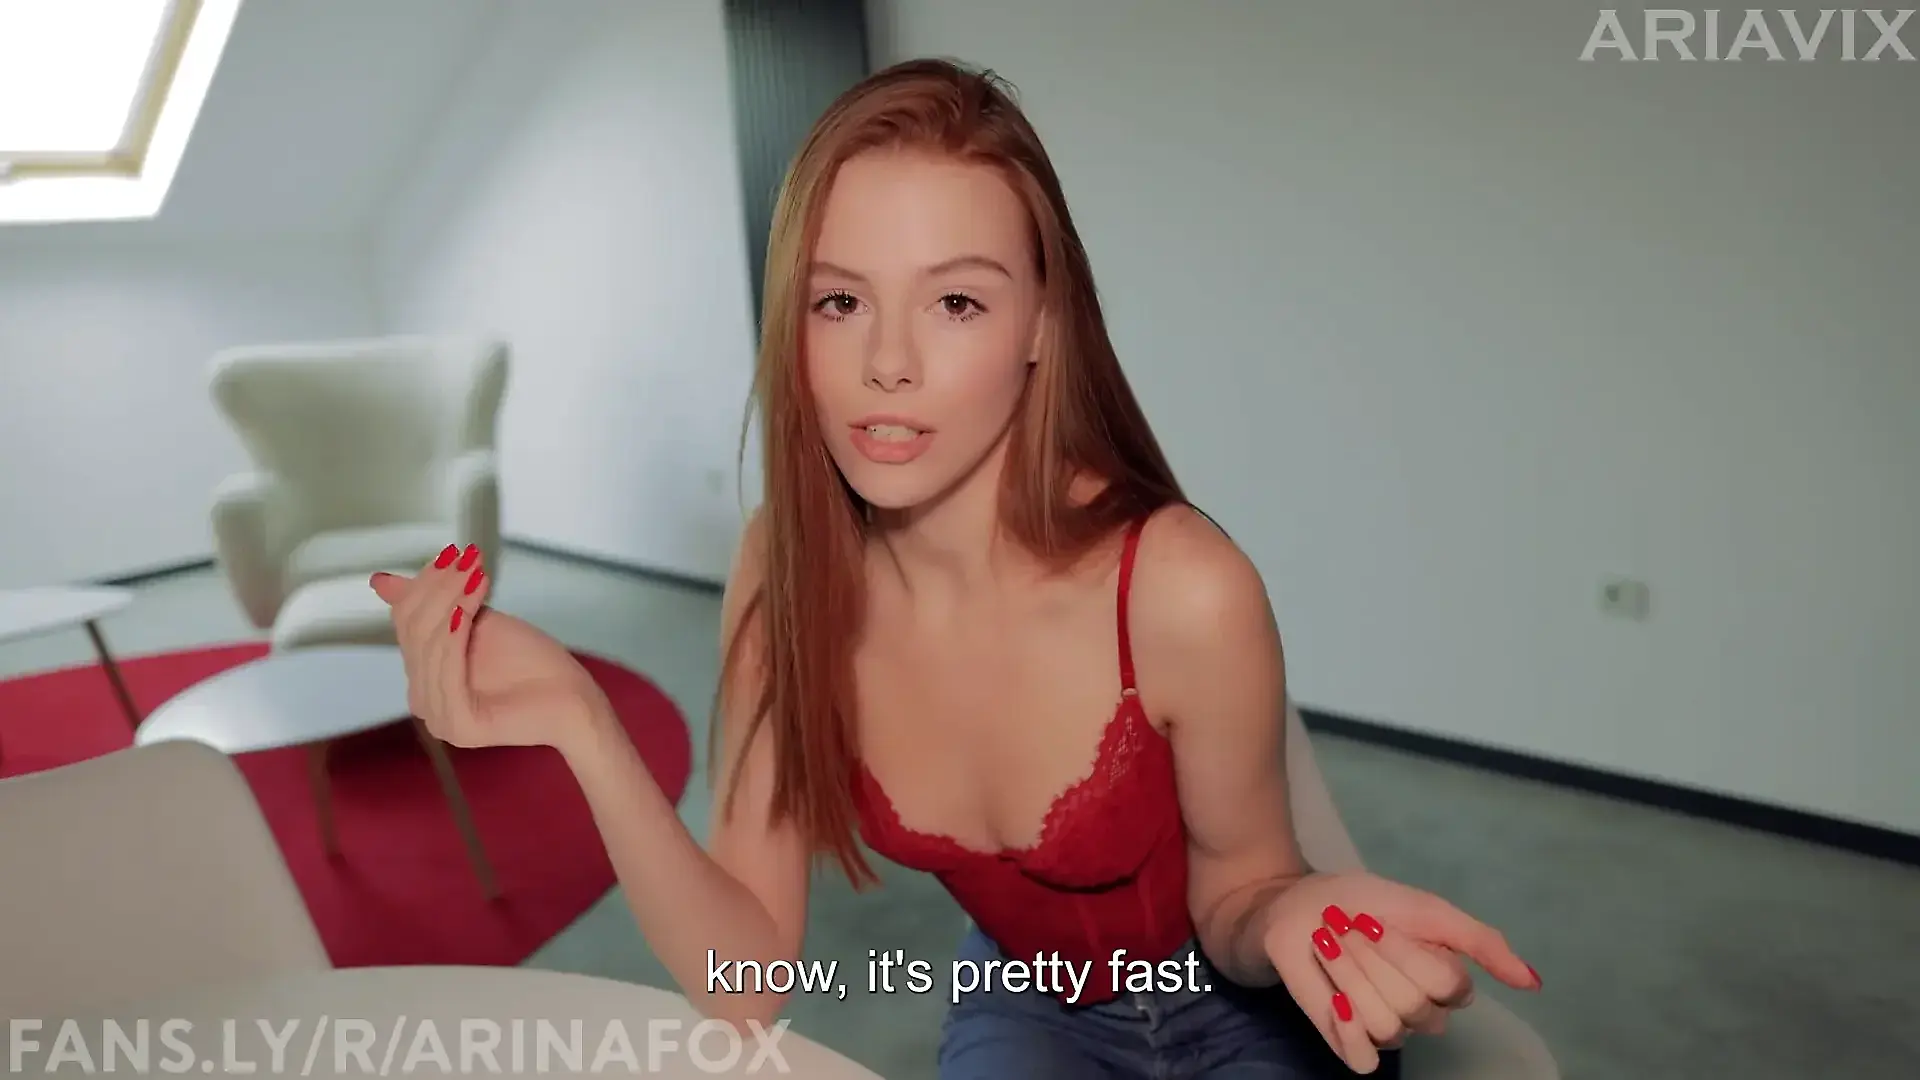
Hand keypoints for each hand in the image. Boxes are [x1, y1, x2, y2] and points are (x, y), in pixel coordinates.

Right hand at [371, 543, 604, 749]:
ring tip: (476, 574)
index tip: (452, 554)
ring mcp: (439, 719)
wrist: (572, 697)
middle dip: (439, 589)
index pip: (406, 623)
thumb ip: (435, 604)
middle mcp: (424, 702)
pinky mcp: (459, 726)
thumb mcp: (476, 622)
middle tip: (468, 560)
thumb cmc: (530, 661)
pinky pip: (446, 671)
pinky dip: (456, 634)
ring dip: (452, 602)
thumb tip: (380, 580)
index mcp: (423, 678)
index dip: (425, 585)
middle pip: (415, 633)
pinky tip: (470, 608)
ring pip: (430, 647)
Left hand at [1262, 872, 1538, 1073]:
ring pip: (1390, 1029)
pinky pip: (1364, 1062)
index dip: (1408, 952)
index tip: (1373, 917)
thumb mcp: (1420, 906)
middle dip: (1374, 959)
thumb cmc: (1349, 899)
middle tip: (1343, 927)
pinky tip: (1333, 1000)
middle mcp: (1416, 1007)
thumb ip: (1478, 941)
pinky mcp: (1342, 1041)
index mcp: (1439, 974)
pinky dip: (1348, 1033)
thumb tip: (1533, 983)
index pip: (1449, 985)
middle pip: (1418, 1006)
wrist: (1279, 903)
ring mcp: (1379, 1026)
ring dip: (1350, 978)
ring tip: (1325, 946)